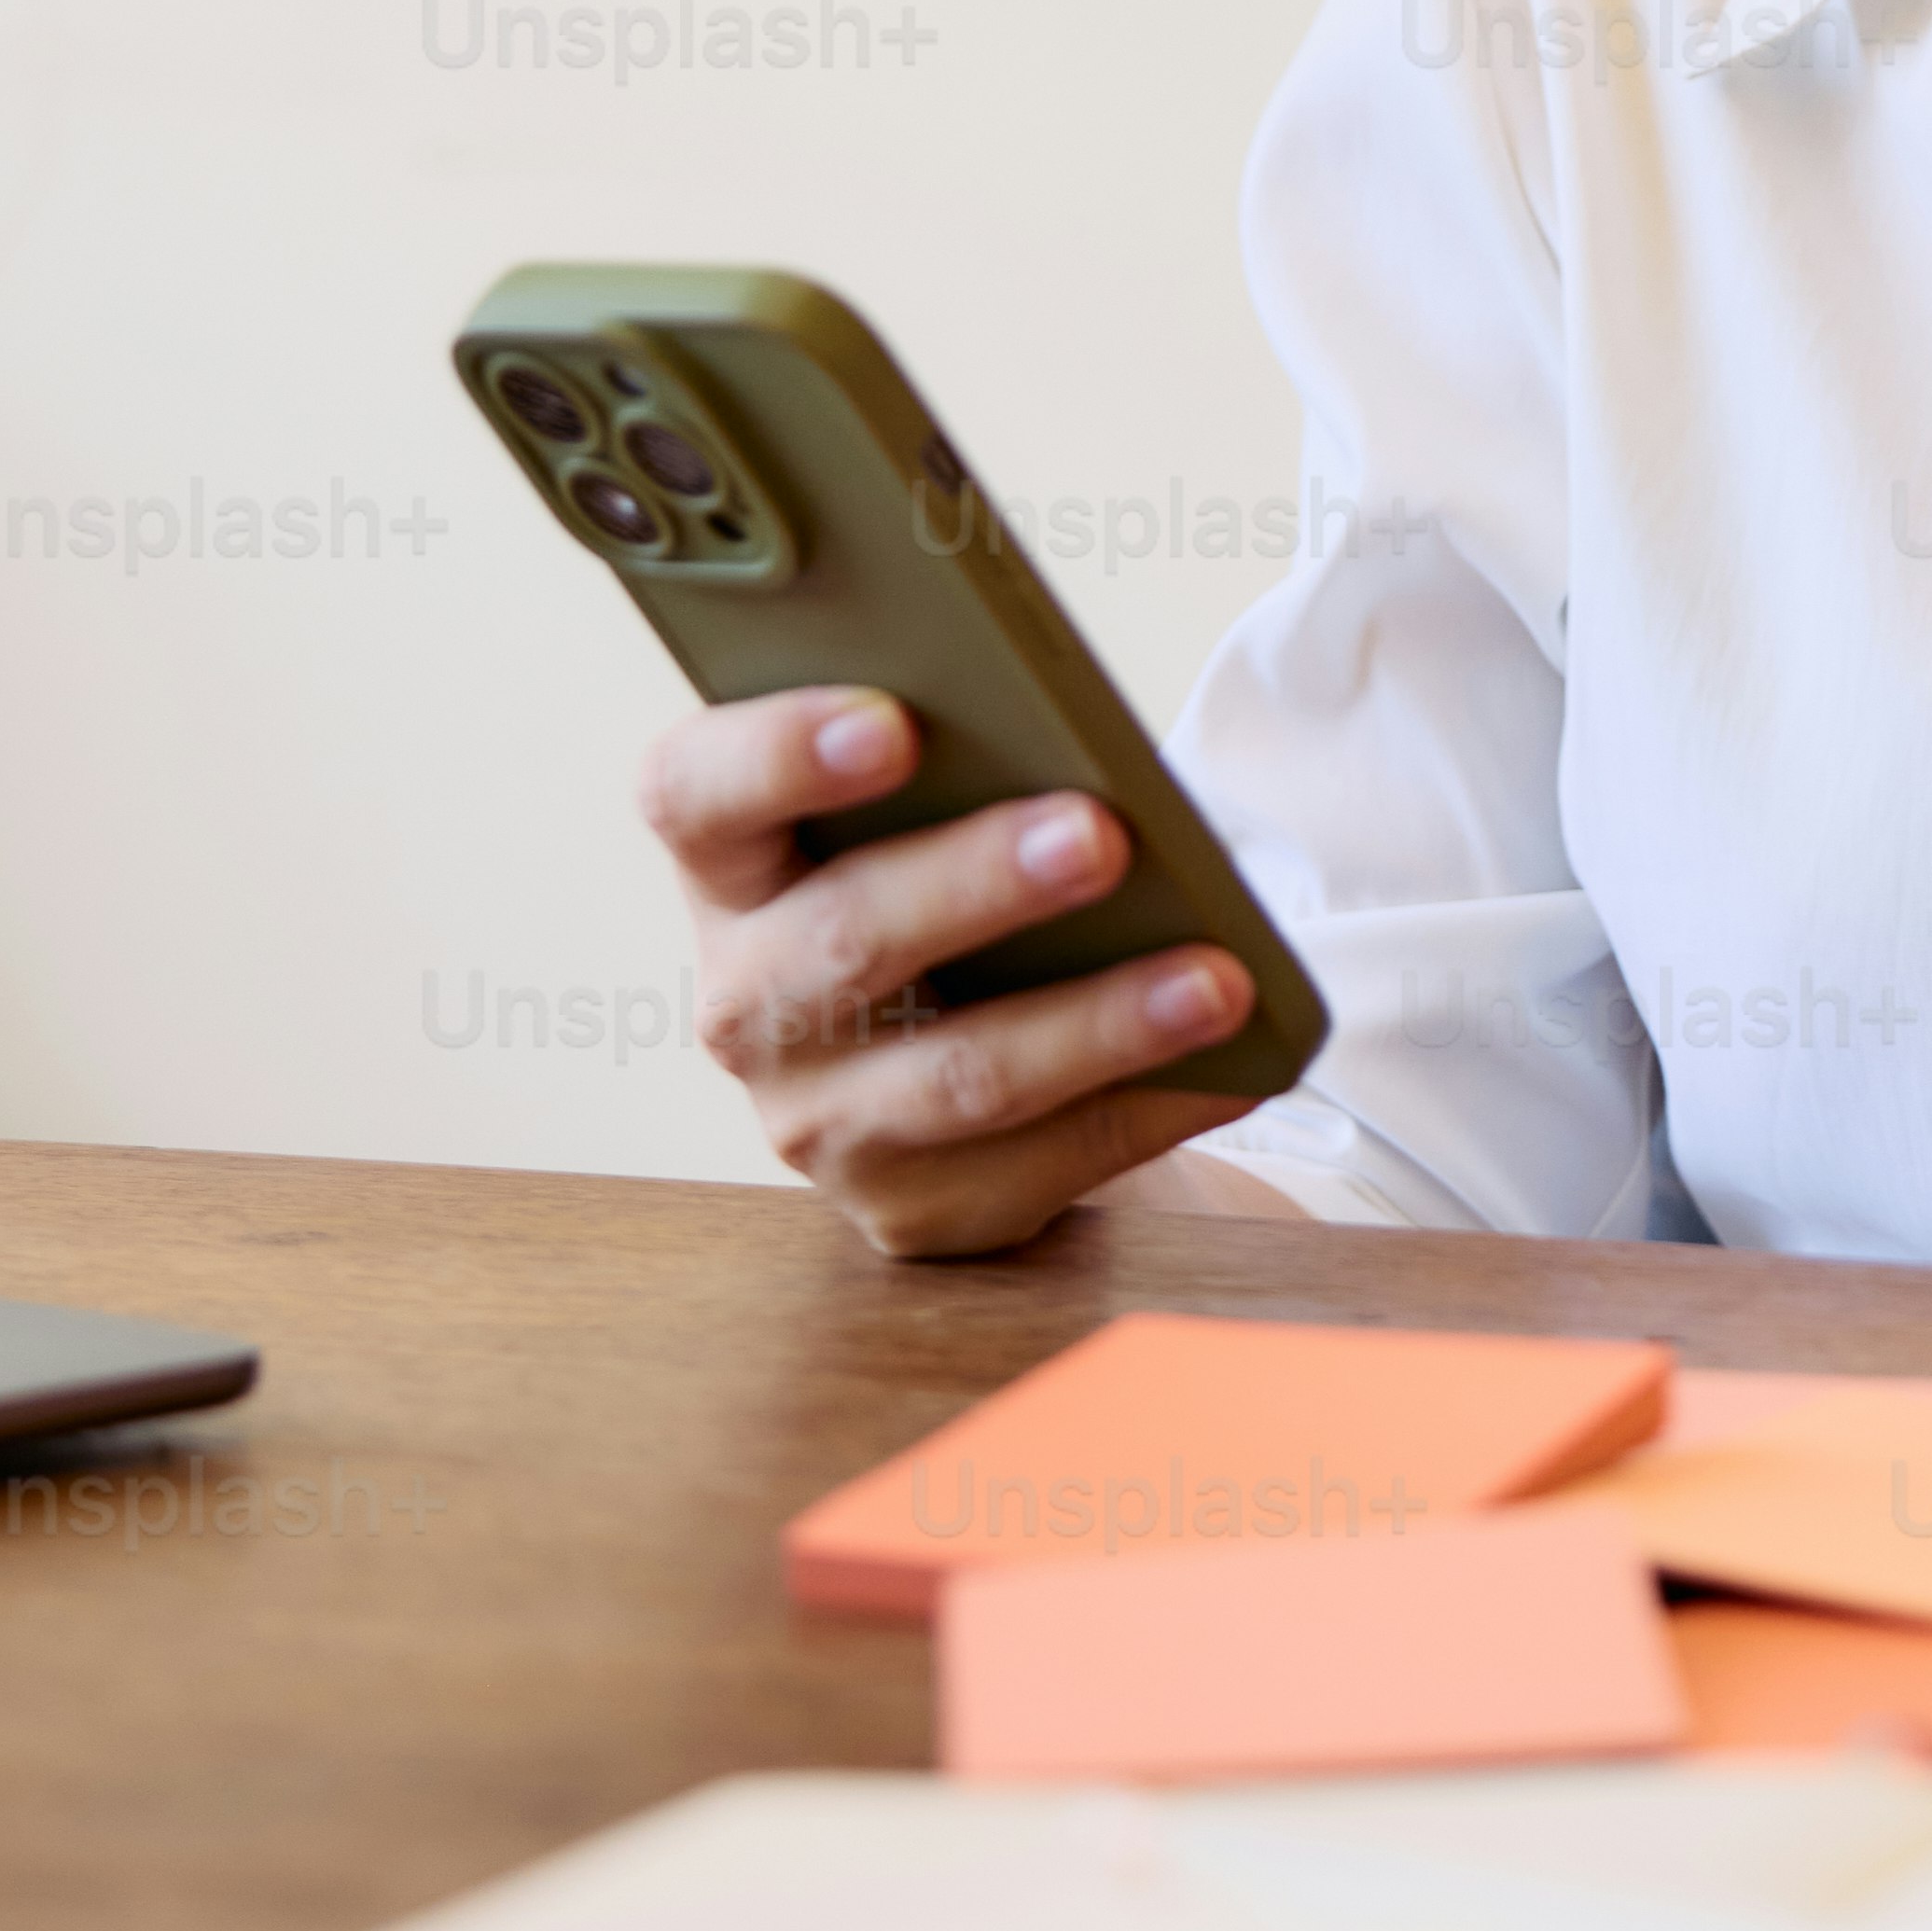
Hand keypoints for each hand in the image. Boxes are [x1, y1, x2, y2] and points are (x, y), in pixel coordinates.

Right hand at [640, 687, 1268, 1259]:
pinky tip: (1236, 1065)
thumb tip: (1083, 744)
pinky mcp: (910, 1212)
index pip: (695, 793)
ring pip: (960, 1075)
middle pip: (845, 937)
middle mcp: (748, 1001)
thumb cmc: (952, 882)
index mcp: (729, 865)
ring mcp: (820, 1123)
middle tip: (1102, 835)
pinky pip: (1044, 1162)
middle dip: (981, 884)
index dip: (778, 753)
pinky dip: (1153, 1107)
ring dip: (1099, 1022)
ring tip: (1217, 979)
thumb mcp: (926, 815)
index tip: (892, 718)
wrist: (956, 1067)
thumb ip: (963, 764)